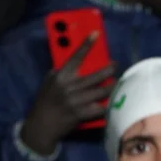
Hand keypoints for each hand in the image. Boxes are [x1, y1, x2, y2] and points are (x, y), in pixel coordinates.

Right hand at [19, 33, 115, 155]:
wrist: (41, 127)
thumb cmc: (45, 103)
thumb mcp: (48, 83)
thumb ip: (60, 72)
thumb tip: (75, 64)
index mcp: (61, 77)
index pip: (75, 57)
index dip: (86, 45)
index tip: (96, 34)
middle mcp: (69, 88)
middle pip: (95, 76)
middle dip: (109, 69)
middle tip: (115, 66)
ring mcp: (76, 102)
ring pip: (102, 92)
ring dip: (112, 87)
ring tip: (118, 84)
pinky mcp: (81, 114)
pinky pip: (100, 109)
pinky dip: (109, 106)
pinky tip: (114, 103)